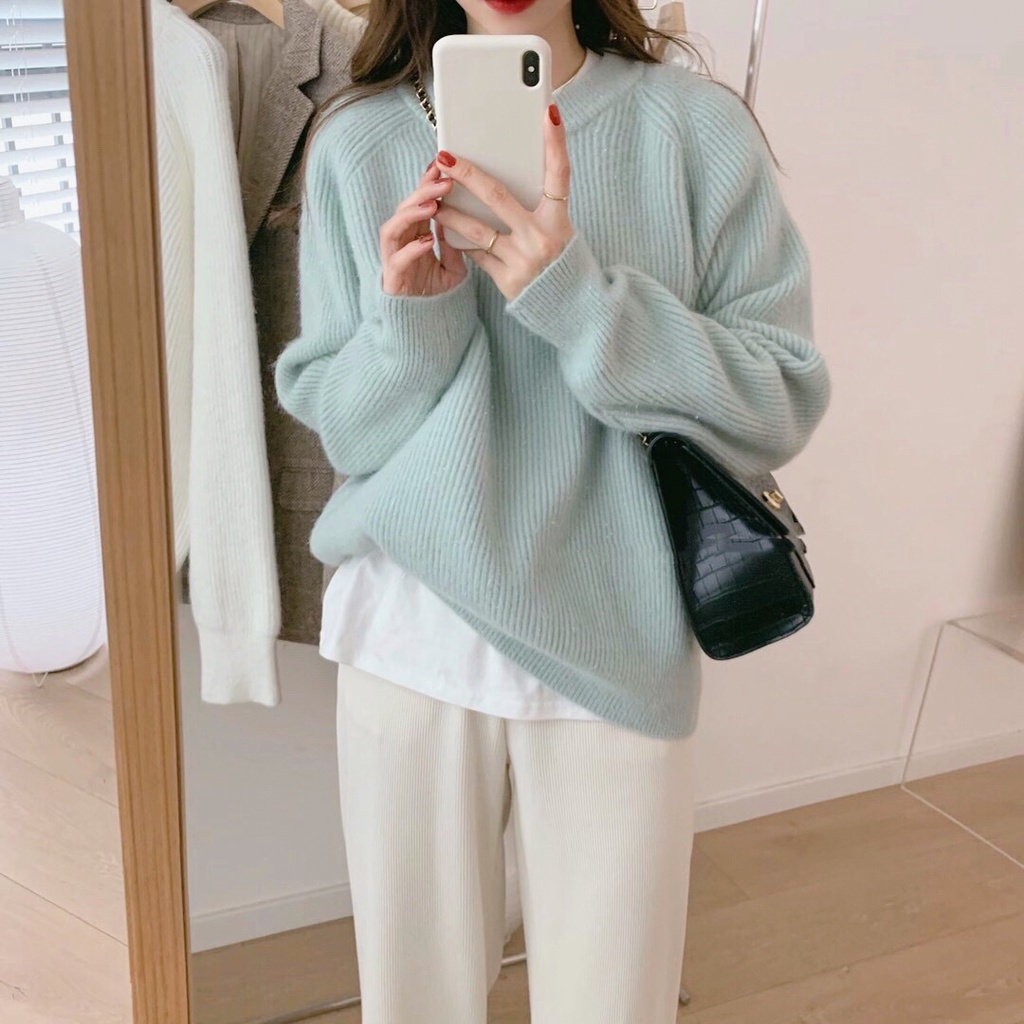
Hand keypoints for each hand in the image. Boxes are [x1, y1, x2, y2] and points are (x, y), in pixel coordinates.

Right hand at [380, 160, 466, 296]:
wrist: (425, 328)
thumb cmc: (437, 296)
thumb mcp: (454, 267)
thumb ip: (454, 245)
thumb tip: (464, 221)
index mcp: (415, 237)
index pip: (419, 204)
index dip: (428, 184)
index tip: (443, 166)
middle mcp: (401, 244)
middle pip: (405, 209)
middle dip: (422, 192)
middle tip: (444, 180)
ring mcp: (393, 260)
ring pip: (392, 228)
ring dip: (411, 214)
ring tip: (433, 205)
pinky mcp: (392, 280)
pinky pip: (396, 260)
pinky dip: (411, 249)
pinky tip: (428, 240)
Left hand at [432, 103, 573, 301]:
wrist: (573, 310)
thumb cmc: (562, 263)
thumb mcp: (559, 232)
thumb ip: (536, 210)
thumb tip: (497, 185)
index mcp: (559, 221)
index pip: (559, 174)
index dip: (556, 142)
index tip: (548, 112)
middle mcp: (541, 238)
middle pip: (498, 197)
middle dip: (468, 174)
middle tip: (445, 158)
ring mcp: (523, 261)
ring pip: (478, 230)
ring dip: (451, 213)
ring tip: (433, 200)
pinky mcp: (508, 281)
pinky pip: (478, 256)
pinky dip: (462, 242)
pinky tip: (447, 231)